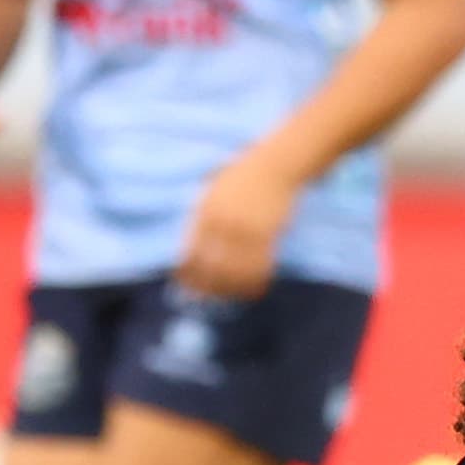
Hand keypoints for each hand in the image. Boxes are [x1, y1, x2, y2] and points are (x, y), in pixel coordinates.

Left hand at [177, 147, 297, 301]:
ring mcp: (245, 228)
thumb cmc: (245, 176)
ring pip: (236, 271)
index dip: (188, 275)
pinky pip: (260, 265)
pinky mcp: (267, 233)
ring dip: (234, 289)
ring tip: (234, 296)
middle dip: (209, 288)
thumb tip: (194, 251)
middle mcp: (222, 222)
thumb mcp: (214, 191)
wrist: (277, 163)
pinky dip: (257, 281)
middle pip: (211, 267)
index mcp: (205, 212)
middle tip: (210, 301)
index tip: (187, 288)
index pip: (191, 253)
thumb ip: (203, 217)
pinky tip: (257, 288)